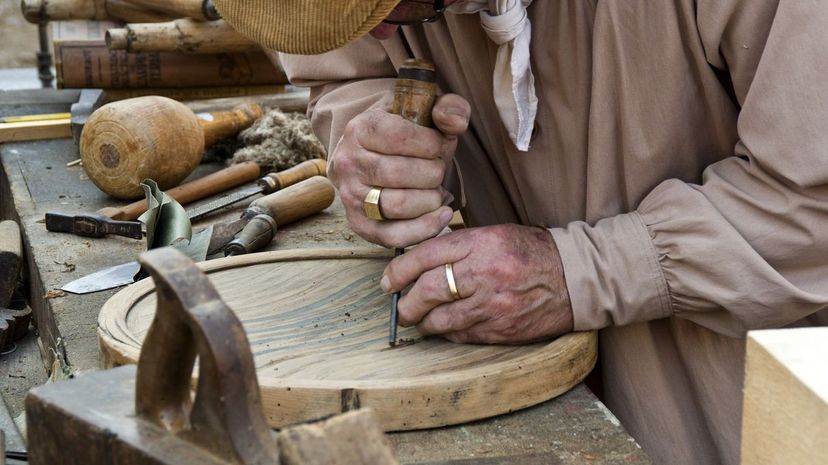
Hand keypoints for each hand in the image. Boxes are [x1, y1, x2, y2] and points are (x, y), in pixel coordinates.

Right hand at [330, 94, 470, 247]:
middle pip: (401, 173)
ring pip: (398, 205)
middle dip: (433, 172)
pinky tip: (441, 214)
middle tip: (438, 169)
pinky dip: (424, 229)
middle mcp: (349, 162)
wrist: (370, 154)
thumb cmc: (404, 133)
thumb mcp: (424, 110)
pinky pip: (393, 236)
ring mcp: (351, 196)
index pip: (400, 137)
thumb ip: (448, 108)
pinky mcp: (360, 224)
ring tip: (436, 189)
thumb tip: (455, 124)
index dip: (432, 143)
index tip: (441, 144)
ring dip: (430, 199)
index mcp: (360, 129)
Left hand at [380, 224, 573, 343]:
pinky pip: (460, 335)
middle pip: (427, 290)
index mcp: (481, 243)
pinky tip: (446, 327)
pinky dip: (447, 333)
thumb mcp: (495, 234)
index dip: (399, 270)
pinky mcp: (500, 330)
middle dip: (406, 302)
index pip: (426, 256)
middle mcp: (484, 274)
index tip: (388, 280)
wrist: (575, 278)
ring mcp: (492, 305)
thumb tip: (419, 259)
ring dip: (423, 322)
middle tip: (400, 306)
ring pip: (439, 320)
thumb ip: (459, 245)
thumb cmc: (531, 252)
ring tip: (419, 319)